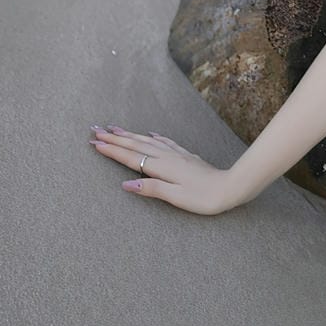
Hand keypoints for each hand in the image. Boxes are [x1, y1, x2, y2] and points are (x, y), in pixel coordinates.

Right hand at [89, 125, 236, 215]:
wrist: (231, 187)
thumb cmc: (203, 197)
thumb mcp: (176, 197)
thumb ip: (151, 189)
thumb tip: (125, 184)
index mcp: (161, 167)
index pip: (130, 157)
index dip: (112, 150)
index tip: (94, 143)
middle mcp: (167, 157)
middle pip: (136, 145)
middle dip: (115, 138)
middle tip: (96, 130)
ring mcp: (177, 155)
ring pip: (148, 141)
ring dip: (130, 135)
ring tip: (115, 128)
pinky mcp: (186, 156)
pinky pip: (165, 142)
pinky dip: (155, 137)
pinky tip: (152, 134)